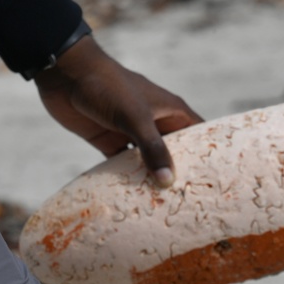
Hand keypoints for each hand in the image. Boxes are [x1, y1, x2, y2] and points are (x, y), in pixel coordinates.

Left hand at [34, 35, 203, 187]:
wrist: (66, 74)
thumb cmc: (108, 87)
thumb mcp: (135, 117)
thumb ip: (152, 148)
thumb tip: (168, 182)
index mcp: (169, 111)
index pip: (198, 135)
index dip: (208, 154)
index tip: (216, 180)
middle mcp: (155, 122)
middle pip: (174, 153)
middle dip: (180, 174)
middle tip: (192, 204)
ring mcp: (132, 132)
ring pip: (148, 161)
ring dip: (152, 179)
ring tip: (165, 208)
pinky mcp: (109, 141)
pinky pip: (123, 165)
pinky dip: (127, 179)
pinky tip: (132, 199)